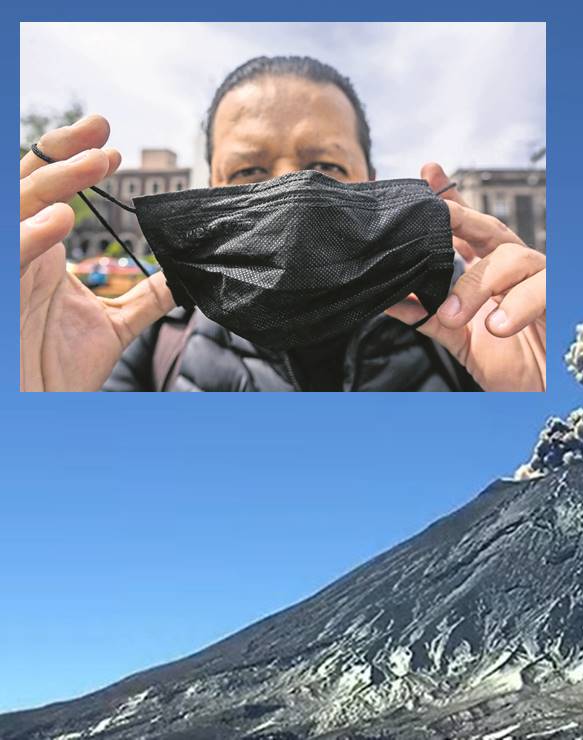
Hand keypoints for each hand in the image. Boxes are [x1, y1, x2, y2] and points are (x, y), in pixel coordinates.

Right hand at [20, 114, 174, 391]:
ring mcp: (7, 269)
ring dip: (58, 180)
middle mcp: (20, 251)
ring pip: (18, 204)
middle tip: (104, 128)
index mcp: (42, 251)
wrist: (37, 409)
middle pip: (31, 182)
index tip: (114, 147)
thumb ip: (144, 297)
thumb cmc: (57, 369)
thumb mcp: (113, 326)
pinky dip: (30, 234)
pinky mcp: (1, 291)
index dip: (76, 160)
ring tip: (97, 161)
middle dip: (65, 151)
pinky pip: (7, 253)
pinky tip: (60, 220)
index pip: (53, 190)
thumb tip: (180, 278)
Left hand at [386, 163, 545, 391]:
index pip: (467, 230)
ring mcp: (538, 283)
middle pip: (490, 229)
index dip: (449, 199)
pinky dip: (516, 305)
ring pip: (511, 257)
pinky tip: (496, 326)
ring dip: (478, 283)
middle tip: (436, 221)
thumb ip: (425, 315)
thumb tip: (387, 297)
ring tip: (453, 314)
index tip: (426, 172)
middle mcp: (514, 272)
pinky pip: (540, 289)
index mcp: (490, 274)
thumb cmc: (512, 365)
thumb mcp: (459, 339)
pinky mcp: (559, 302)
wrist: (544, 398)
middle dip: (461, 218)